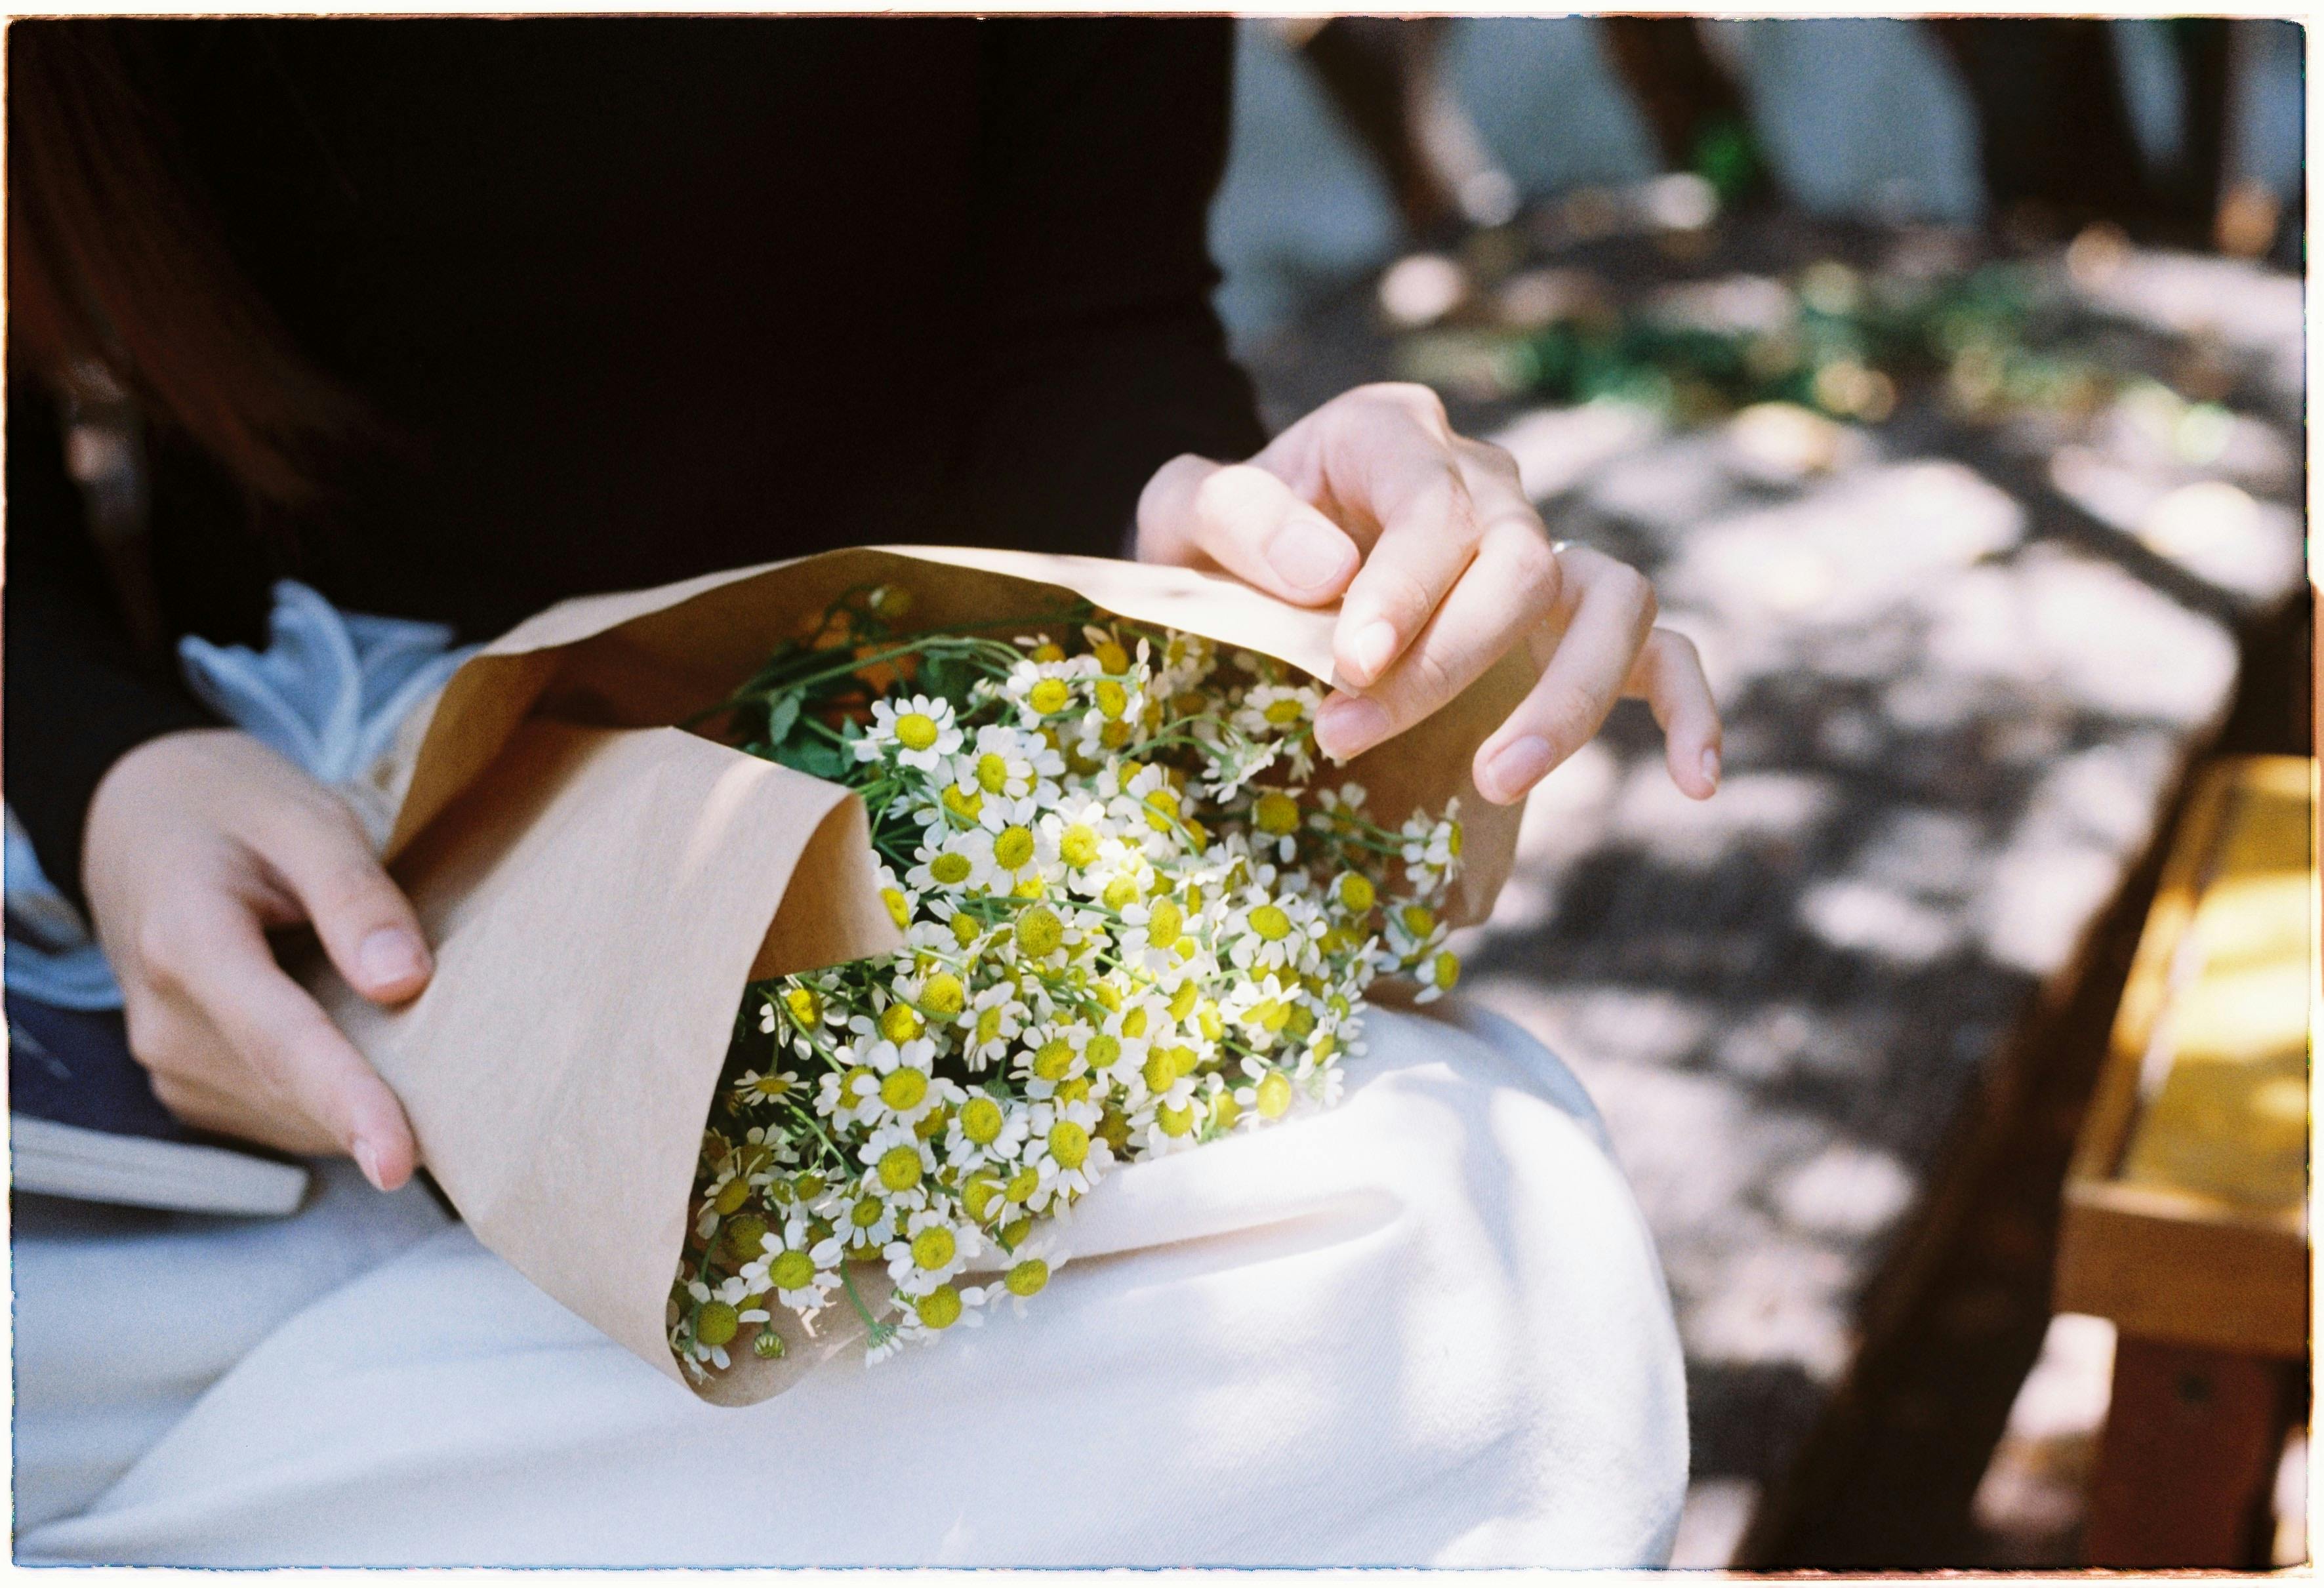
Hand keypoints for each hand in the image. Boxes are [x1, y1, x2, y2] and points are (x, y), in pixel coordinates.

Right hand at [83, 729, 429, 1189]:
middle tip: (476, 1073)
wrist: (139, 817)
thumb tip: (403, 983)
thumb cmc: (232, 808)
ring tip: (416, 1037)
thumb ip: (354, 895)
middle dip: (384, 1098)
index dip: (346, 1102)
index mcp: (187, 943)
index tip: (398, 1161)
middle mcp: (166, 1020)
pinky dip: (336, 1095)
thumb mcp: (304, 817)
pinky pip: (281, 1114)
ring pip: (292, 1114)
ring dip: (363, 1096)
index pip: (279, 1040)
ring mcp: (170, 1061)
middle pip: (292, 1088)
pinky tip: (369, 1046)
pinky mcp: (192, 1083)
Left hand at [1135, 383, 1719, 804]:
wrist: (1240, 575)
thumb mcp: (1180, 515)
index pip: (1435, 502)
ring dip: (1566, 698)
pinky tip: (1693, 783)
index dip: (1405, 588)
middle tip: (1346, 740)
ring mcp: (1540, 549)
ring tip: (1495, 782)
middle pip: (1520, 562)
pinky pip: (1663, 649)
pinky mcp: (1571, 623)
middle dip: (1448, 665)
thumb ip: (1229, 516)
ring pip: (1614, 598)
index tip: (1350, 667)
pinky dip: (1689, 709)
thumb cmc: (1216, 546)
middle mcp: (1484, 481)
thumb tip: (1330, 569)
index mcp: (1391, 434)